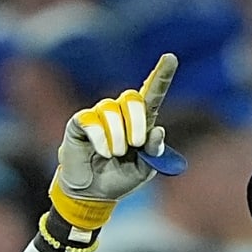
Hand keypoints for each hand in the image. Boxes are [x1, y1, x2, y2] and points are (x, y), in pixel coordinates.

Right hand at [55, 53, 178, 207]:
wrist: (93, 194)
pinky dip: (101, 138)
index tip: (171, 58)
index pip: (152, 94)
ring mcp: (100, 115)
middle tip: (137, 144)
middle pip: (132, 98)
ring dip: (117, 137)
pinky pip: (92, 120)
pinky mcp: (80, 122)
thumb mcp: (144, 170)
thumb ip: (154, 152)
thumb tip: (158, 130)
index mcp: (140, 122)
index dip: (162, 75)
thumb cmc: (120, 178)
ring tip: (115, 155)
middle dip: (137, 121)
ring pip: (112, 110)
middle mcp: (120, 113)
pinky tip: (103, 152)